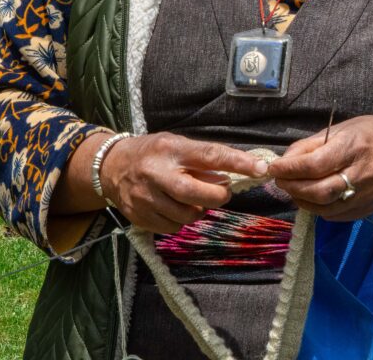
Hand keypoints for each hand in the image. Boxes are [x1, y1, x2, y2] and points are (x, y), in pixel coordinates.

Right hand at [100, 132, 267, 233]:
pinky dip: (181, 220)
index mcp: (171, 149)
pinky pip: (172, 228)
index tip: (260, 167)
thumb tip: (231, 176)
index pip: (210, 155)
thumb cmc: (153, 152)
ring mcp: (146, 197)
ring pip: (186, 216)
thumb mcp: (177, 145)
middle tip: (222, 192)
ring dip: (198, 209)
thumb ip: (201, 160)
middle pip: (196, 193)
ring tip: (193, 197)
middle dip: (217, 196)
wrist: (112, 166)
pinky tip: (175, 207)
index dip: (237, 162)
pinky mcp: (140, 216)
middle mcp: (157, 173)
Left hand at [266, 116, 372, 220]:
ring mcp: (368, 195)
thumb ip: (312, 145)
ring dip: (303, 201)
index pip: (315, 164)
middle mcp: (362, 173)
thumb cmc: (370, 133)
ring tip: (293, 189)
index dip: (290, 169)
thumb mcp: (341, 128)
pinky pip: (337, 215)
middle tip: (280, 180)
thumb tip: (285, 160)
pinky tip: (312, 198)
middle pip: (319, 191)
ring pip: (326, 208)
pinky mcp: (369, 208)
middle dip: (293, 187)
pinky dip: (319, 209)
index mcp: (353, 147)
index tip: (274, 167)